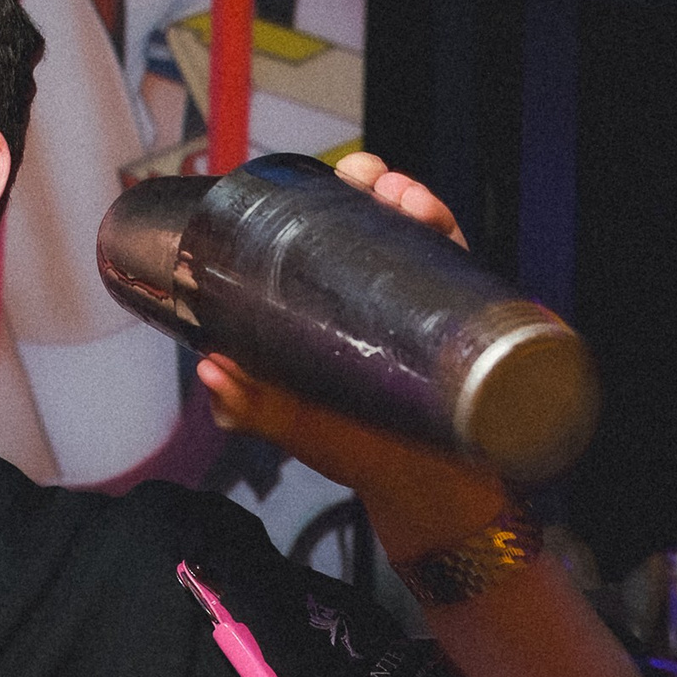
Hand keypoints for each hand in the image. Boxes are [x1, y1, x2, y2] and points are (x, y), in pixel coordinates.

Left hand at [196, 152, 505, 558]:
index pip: (328, 234)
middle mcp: (382, 296)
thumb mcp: (296, 425)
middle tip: (366, 178)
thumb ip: (252, 404)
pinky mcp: (466, 321)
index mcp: (335, 306)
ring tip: (401, 196)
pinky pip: (463, 264)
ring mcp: (426, 307)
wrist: (428, 498)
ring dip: (413, 200)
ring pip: (422, 232)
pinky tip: (434, 221)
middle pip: (378, 219)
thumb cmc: (360, 453)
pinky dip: (450, 233)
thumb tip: (209, 367)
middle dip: (372, 183)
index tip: (316, 181)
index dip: (322, 198)